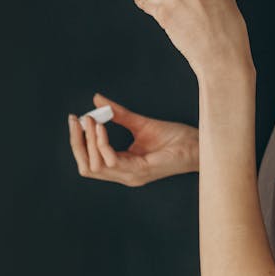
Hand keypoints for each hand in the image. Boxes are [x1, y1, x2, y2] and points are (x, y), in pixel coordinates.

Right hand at [68, 93, 198, 186]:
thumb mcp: (142, 123)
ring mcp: (132, 175)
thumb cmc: (176, 137)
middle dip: (77, 143)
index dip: (78, 142)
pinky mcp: (141, 171)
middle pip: (87, 167)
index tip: (75, 119)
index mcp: (124, 166)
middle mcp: (125, 175)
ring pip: (96, 166)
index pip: (90, 161)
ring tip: (90, 120)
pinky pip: (112, 161)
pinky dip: (102, 144)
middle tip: (76, 120)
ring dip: (89, 141)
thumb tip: (97, 100)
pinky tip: (101, 127)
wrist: (199, 146)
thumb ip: (119, 114)